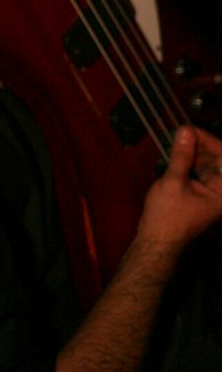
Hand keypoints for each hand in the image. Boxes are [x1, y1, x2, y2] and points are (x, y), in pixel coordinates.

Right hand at [136, 125, 221, 248]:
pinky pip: (199, 170)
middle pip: (218, 160)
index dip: (210, 141)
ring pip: (208, 163)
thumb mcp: (173, 182)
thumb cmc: (167, 215)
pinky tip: (178, 152)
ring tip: (178, 139)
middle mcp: (219, 191)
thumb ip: (182, 155)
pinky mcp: (199, 192)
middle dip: (202, 144)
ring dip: (195, 151)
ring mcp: (210, 192)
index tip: (190, 130)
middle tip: (182, 132)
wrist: (156, 241)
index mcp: (221, 191)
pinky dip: (190, 160)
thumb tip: (186, 130)